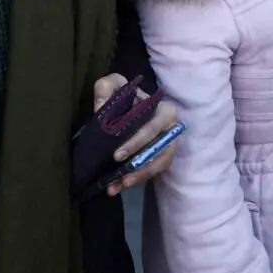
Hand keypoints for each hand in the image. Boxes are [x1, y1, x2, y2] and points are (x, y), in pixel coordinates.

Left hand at [92, 74, 181, 196]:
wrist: (132, 108)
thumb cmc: (125, 96)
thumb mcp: (114, 85)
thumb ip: (106, 88)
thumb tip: (101, 108)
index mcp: (164, 110)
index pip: (151, 129)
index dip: (135, 144)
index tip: (116, 155)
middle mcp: (171, 129)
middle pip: (156, 152)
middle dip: (137, 166)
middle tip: (118, 176)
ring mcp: (169, 146)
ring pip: (156, 166)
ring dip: (137, 178)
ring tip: (117, 187)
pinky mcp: (164, 158)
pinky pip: (153, 172)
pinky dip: (137, 180)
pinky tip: (120, 186)